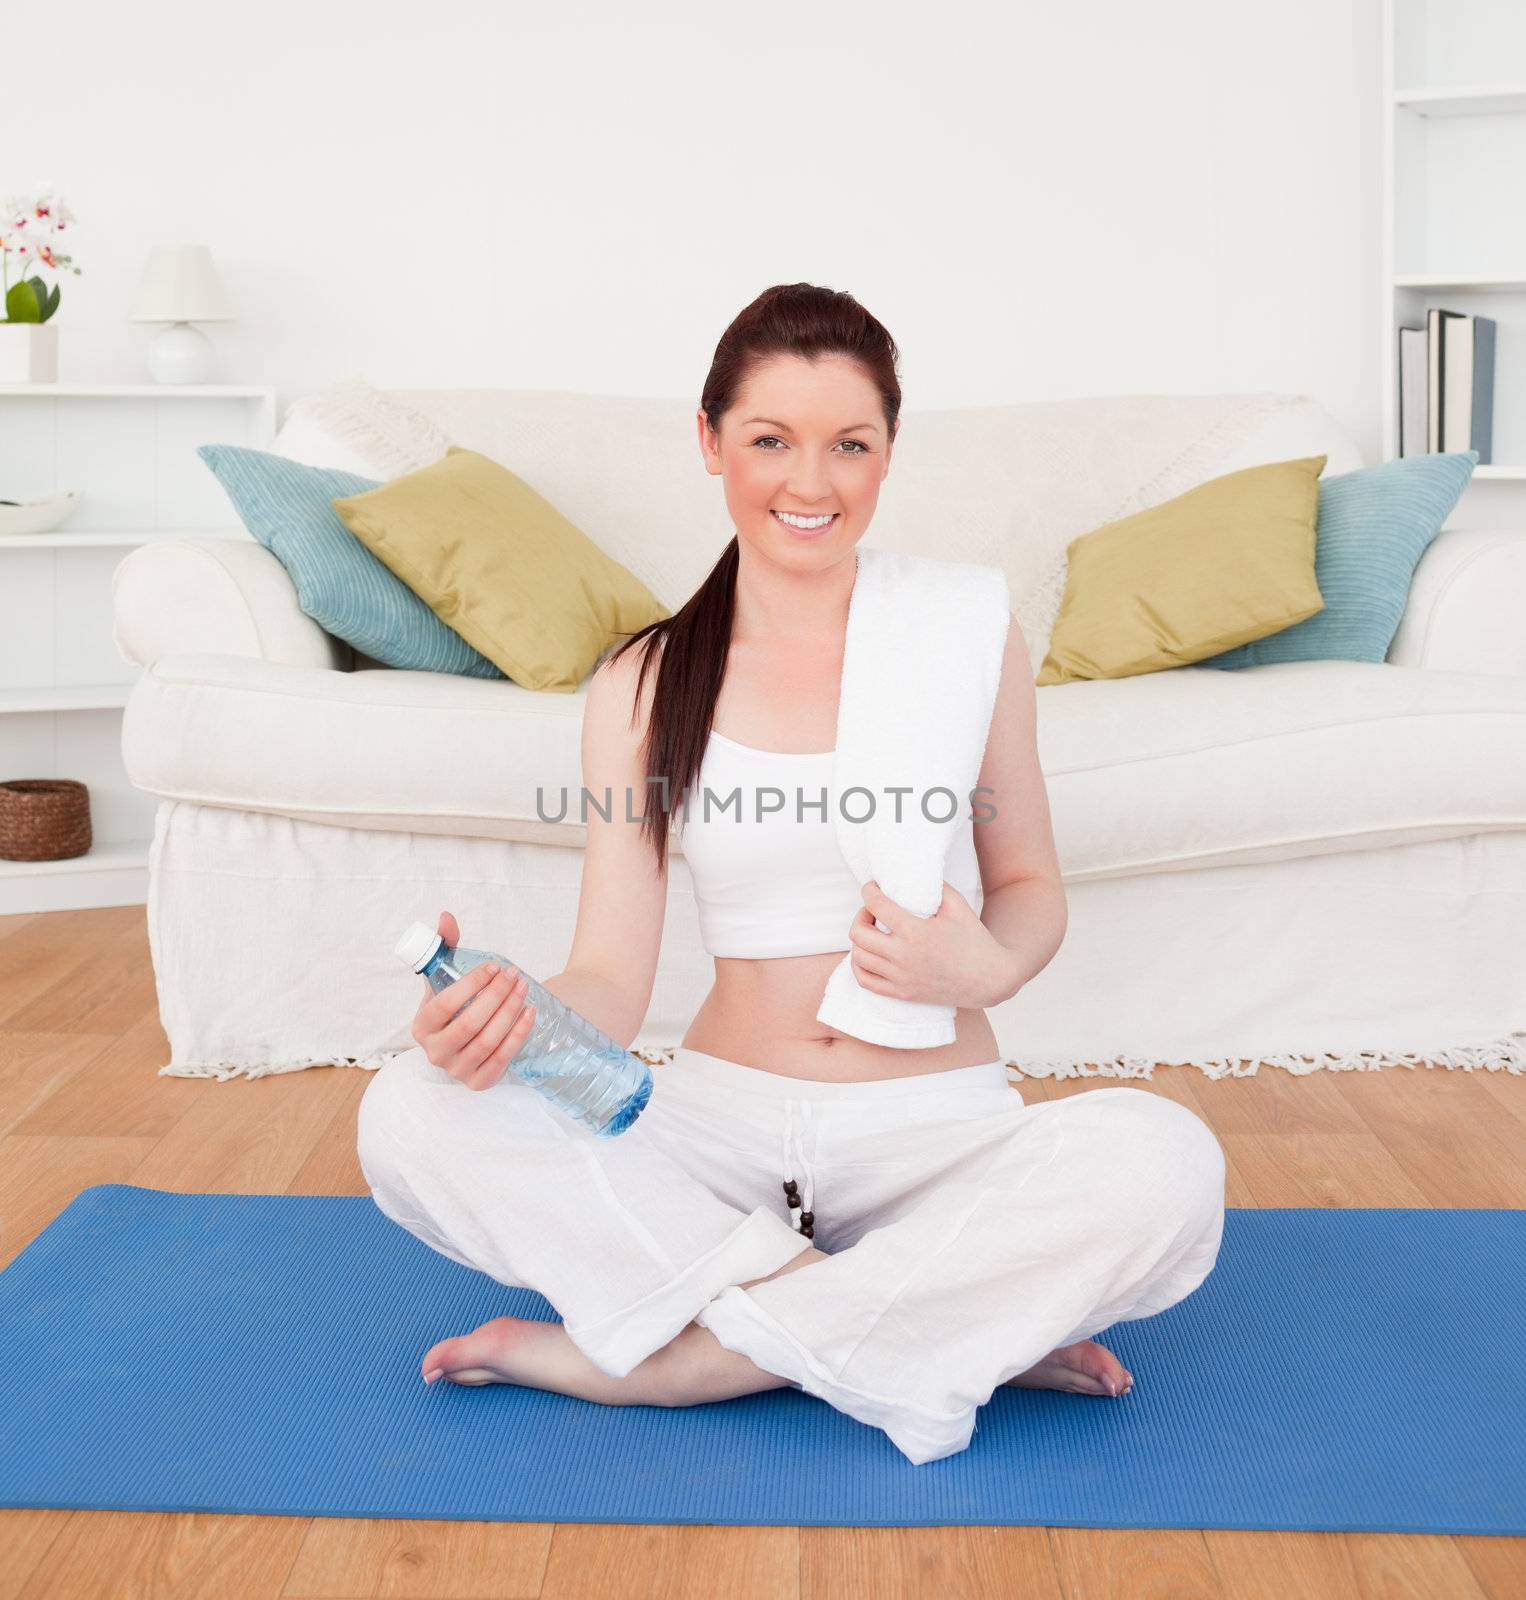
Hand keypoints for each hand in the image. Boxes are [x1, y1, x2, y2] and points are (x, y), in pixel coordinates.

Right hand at [410, 909, 536, 1090]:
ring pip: (487, 1041)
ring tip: (524, 988)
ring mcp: (457, 1070)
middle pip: (469, 1024)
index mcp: (421, 1026)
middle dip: (496, 996)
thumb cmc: (458, 1005)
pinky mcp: (479, 1082)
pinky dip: (518, 1035)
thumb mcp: (447, 977)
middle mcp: (435, 1052)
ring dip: (509, 1012)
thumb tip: (446, 916)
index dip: (470, 985)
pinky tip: (530, 1012)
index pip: (444, 1005)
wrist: (472, 1038)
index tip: (493, 966)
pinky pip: (501, 1060)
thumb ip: (445, 946)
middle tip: (514, 975)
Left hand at [846, 879, 1020, 1009]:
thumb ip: (933, 886)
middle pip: (858, 933)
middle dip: (861, 915)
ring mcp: (901, 978)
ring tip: (873, 932)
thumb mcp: (958, 905)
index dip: (868, 890)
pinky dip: (859, 966)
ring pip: (858, 957)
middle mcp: (904, 956)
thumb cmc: (974, 939)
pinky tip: (870, 955)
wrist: (989, 980)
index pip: (876, 905)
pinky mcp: (901, 993)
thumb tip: (912, 873)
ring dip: (860, 940)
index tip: (871, 887)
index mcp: (916, 932)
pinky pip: (865, 981)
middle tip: (873, 911)